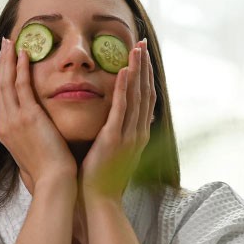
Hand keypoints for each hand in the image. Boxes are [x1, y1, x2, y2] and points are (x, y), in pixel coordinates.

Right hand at [0, 37, 76, 189]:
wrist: (53, 182)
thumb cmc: (47, 173)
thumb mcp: (30, 154)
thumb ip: (26, 139)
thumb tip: (26, 134)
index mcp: (6, 133)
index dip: (0, 80)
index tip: (3, 65)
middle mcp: (5, 124)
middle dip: (0, 65)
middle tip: (3, 46)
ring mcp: (14, 120)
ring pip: (6, 82)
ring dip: (7, 60)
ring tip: (10, 42)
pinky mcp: (28, 116)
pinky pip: (21, 86)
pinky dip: (20, 68)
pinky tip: (24, 54)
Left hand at [79, 39, 153, 200]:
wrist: (98, 200)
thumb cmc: (100, 178)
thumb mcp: (113, 151)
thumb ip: (120, 133)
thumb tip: (125, 121)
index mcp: (137, 134)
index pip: (145, 98)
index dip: (145, 75)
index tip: (143, 55)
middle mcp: (138, 132)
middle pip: (145, 92)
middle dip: (145, 66)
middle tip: (143, 42)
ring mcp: (129, 135)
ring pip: (137, 96)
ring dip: (138, 70)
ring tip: (136, 49)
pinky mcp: (114, 139)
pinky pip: (121, 109)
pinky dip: (125, 88)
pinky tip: (124, 71)